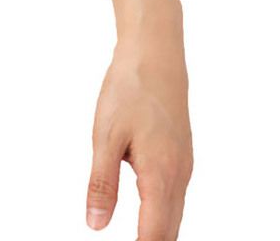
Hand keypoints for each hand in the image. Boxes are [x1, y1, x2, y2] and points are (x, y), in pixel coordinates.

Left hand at [86, 30, 192, 239]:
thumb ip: (101, 183)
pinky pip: (174, 198)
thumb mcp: (104, 136)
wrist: (155, 57)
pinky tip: (148, 217)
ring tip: (137, 238)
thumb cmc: (128, 91)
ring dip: (157, 234)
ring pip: (174, 216)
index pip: (154, 236)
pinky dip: (162, 215)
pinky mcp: (180, 158)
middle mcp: (178, 177)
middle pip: (168, 232)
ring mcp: (183, 168)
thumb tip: (96, 225)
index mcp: (160, 176)